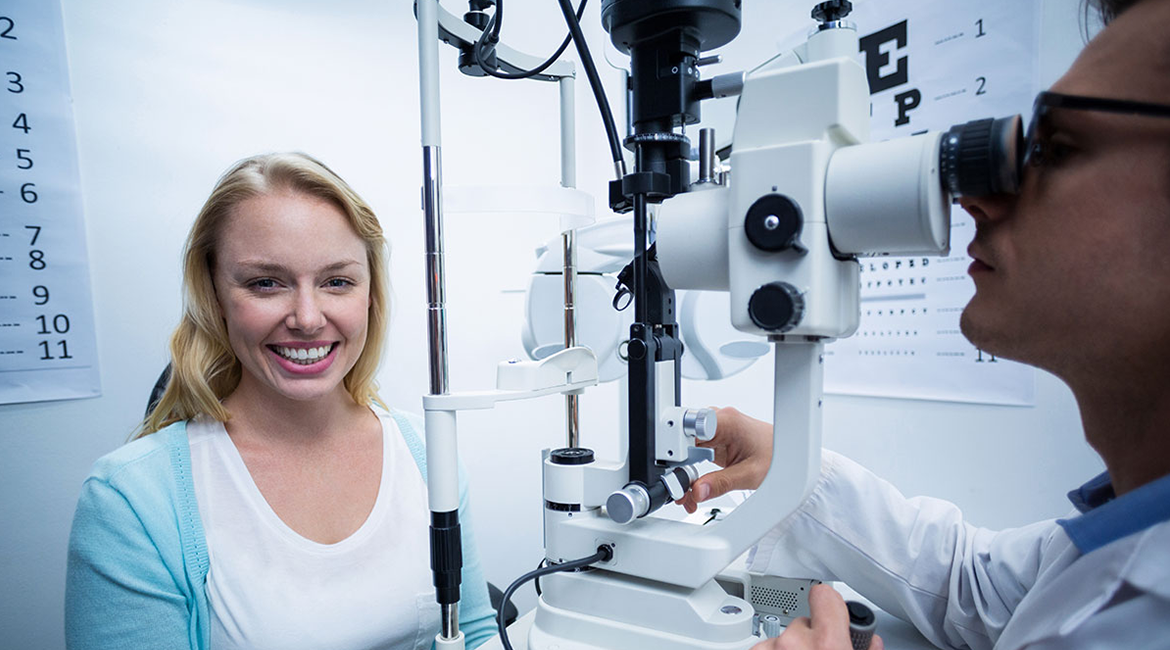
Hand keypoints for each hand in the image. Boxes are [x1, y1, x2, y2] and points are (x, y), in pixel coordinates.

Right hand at [677, 407, 772, 513]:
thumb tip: (696, 491)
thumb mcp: (750, 475)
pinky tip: (695, 487)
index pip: (689, 428)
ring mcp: (718, 429)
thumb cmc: (780, 456)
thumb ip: (720, 484)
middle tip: (681, 491)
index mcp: (727, 422)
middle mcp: (720, 421)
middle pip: (684, 439)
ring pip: (687, 447)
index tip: (677, 471)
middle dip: (679, 467)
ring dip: (684, 471)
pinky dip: (693, 470)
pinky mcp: (718, 439)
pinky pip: (696, 452)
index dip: (677, 449)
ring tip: (688, 494)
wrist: (794, 453)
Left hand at [752, 585, 883, 649]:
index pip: (824, 595)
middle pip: (802, 623)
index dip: (829, 603)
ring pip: (781, 639)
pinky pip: (765, 649)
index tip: (830, 609)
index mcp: (826, 643)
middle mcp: (793, 643)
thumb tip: (868, 642)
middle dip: (810, 638)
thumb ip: (864, 647)